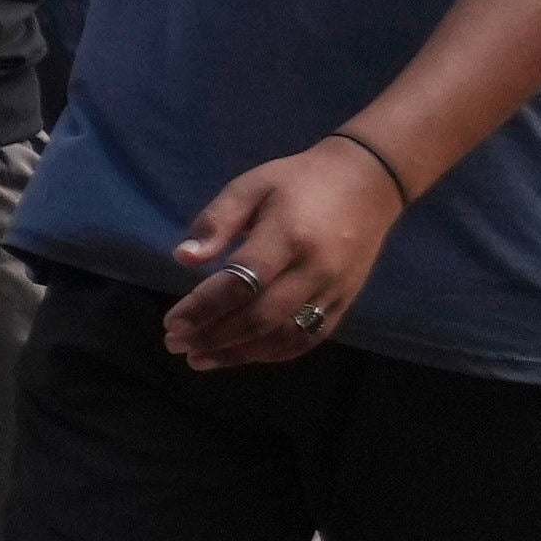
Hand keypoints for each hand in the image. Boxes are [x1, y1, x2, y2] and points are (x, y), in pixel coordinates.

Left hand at [161, 131, 406, 371]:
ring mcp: (335, 290)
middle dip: (214, 337)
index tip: (171, 323)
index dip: (203, 308)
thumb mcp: (250, 186)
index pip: (240, 283)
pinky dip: (273, 353)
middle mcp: (315, 269)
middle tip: (176, 345)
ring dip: (239, 353)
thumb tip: (183, 258)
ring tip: (199, 359)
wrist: (369, 182)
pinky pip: (309, 337)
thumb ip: (217, 221)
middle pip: (261, 316)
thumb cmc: (298, 181)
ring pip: (285, 335)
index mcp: (288, 236)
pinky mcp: (346, 301)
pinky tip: (241, 355)